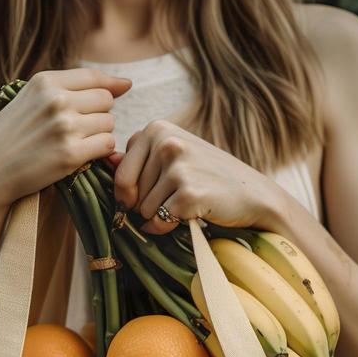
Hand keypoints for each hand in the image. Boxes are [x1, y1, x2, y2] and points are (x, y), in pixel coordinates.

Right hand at [0, 68, 130, 214]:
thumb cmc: (10, 137)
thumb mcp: (29, 100)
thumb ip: (66, 89)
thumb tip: (123, 85)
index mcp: (45, 82)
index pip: (94, 77)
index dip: (113, 84)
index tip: (124, 87)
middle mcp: (56, 100)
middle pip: (105, 101)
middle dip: (100, 114)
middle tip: (82, 129)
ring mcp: (64, 127)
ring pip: (109, 124)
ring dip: (100, 135)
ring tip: (78, 143)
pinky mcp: (71, 154)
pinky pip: (106, 146)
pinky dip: (100, 152)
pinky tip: (83, 156)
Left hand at [113, 120, 285, 233]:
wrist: (252, 194)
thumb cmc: (208, 176)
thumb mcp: (173, 157)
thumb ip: (138, 158)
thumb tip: (105, 159)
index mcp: (157, 129)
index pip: (119, 173)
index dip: (133, 192)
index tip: (157, 189)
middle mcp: (166, 142)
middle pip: (129, 193)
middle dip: (147, 205)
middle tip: (176, 197)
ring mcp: (178, 167)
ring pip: (143, 210)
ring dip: (160, 216)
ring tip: (187, 203)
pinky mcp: (188, 193)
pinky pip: (158, 222)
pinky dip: (168, 228)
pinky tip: (190, 215)